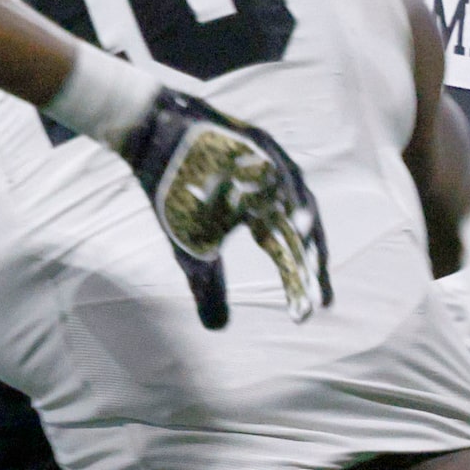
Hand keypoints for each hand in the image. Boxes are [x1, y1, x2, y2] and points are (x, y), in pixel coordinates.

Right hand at [122, 90, 331, 329]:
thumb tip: (219, 329)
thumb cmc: (174, 195)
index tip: (309, 313)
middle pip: (300, 234)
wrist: (153, 140)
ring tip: (311, 263)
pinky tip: (293, 220)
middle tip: (317, 300)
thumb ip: (209, 287)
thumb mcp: (191, 251)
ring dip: (305, 233)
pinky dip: (287, 197)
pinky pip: (279, 172)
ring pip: (298, 202)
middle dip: (308, 268)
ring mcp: (267, 167)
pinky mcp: (256, 145)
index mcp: (262, 218)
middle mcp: (273, 194)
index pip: (289, 254)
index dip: (300, 283)